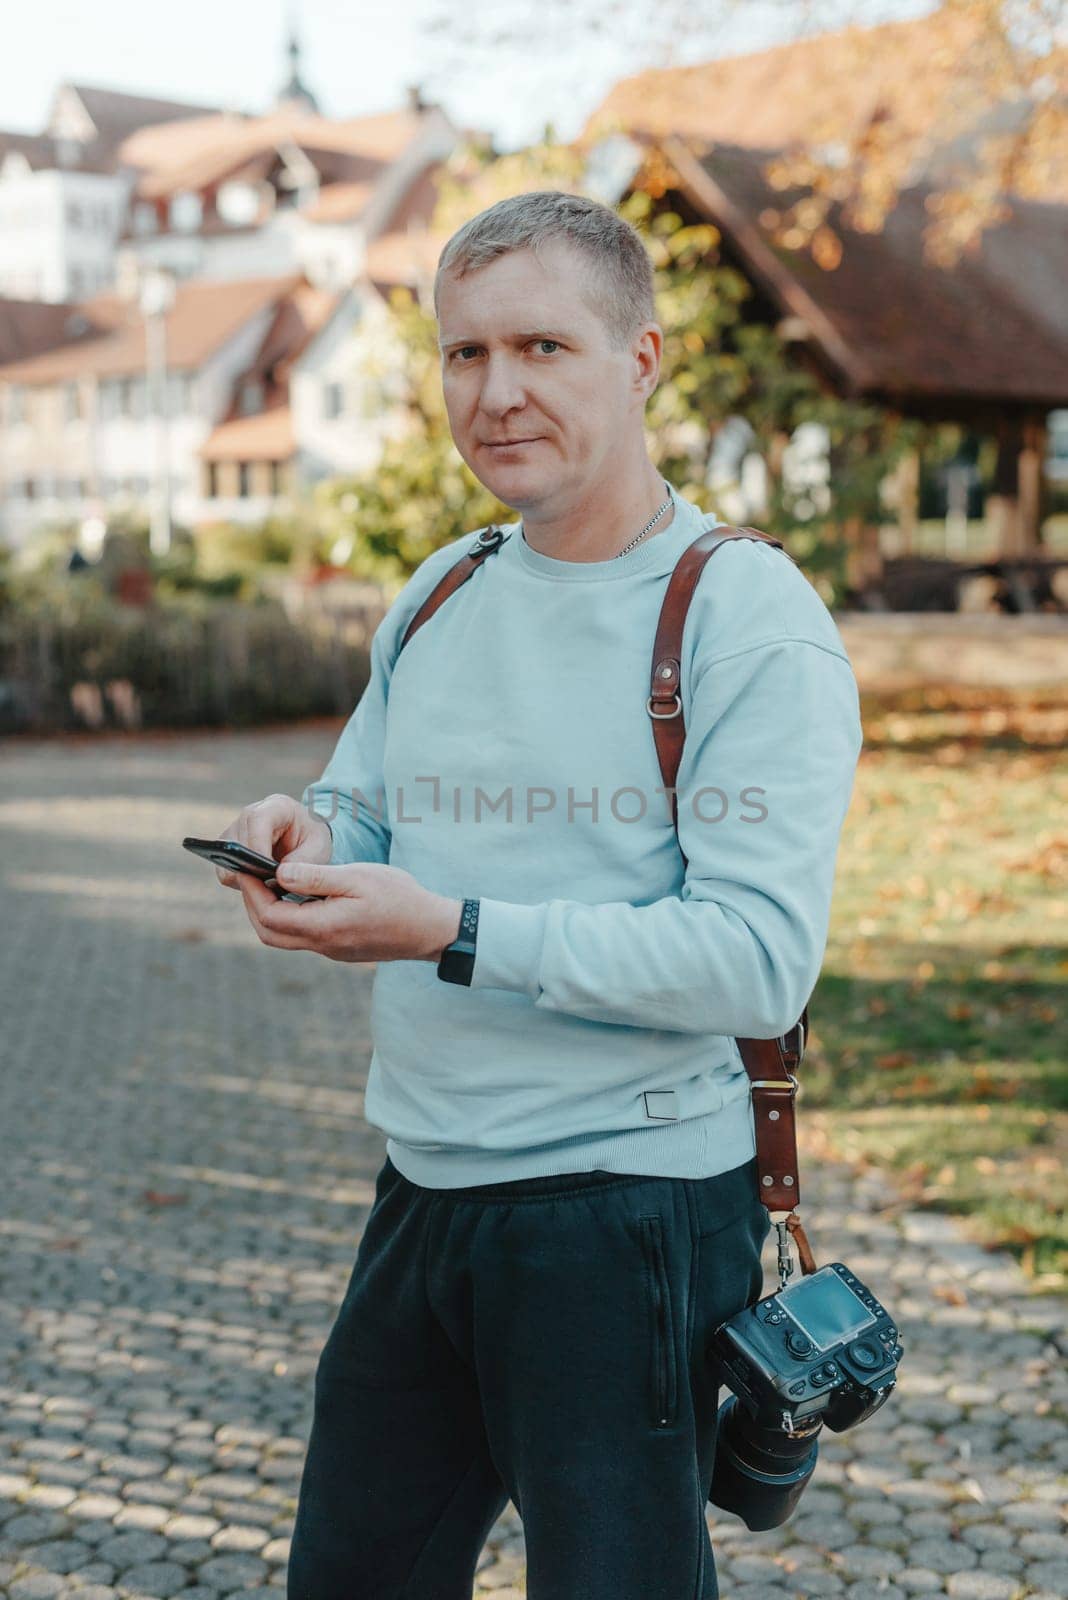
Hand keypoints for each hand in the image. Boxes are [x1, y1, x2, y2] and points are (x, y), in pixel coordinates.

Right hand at [214, 793, 332, 889]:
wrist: (305, 840)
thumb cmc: (313, 841)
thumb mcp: (319, 850)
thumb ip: (302, 862)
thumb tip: (278, 875)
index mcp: (277, 807)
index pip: (257, 820)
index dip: (257, 846)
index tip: (265, 872)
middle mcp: (251, 814)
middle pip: (237, 841)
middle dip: (251, 868)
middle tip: (270, 887)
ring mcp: (236, 829)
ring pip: (226, 858)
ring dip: (245, 876)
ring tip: (267, 885)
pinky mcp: (228, 847)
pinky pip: (224, 869)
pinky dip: (240, 881)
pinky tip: (259, 885)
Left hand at [235, 860, 463, 964]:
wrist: (431, 929)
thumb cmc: (399, 898)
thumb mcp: (357, 878)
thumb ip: (316, 877)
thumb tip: (279, 872)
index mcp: (323, 926)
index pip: (268, 914)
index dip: (251, 891)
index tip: (245, 867)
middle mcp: (322, 944)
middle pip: (269, 932)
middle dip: (253, 903)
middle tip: (251, 875)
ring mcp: (331, 950)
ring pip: (284, 938)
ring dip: (270, 912)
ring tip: (270, 882)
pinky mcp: (340, 949)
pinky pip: (303, 937)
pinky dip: (290, 917)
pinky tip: (298, 896)